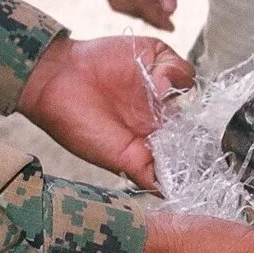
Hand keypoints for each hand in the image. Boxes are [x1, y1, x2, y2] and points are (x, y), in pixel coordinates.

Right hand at [16, 36, 192, 189]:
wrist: (53, 82)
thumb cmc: (76, 124)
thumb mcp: (117, 160)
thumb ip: (147, 175)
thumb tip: (173, 194)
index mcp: (150, 136)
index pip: (187, 144)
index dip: (197, 147)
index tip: (200, 152)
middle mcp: (156, 111)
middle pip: (194, 115)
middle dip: (196, 119)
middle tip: (180, 121)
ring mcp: (157, 85)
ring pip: (189, 89)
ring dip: (180, 94)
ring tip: (157, 94)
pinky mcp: (154, 58)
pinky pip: (180, 67)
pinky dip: (174, 73)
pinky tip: (155, 81)